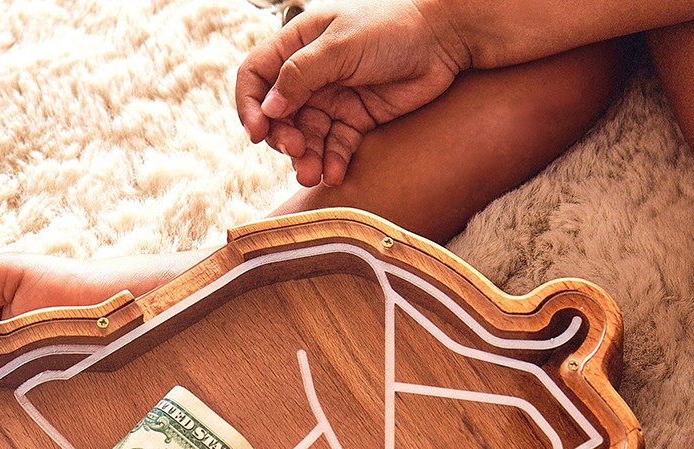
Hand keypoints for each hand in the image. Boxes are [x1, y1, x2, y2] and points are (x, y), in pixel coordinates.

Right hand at [236, 0, 470, 186]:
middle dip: (283, 138)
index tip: (258, 133)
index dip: (249, 106)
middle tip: (297, 151)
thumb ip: (301, 75)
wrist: (444, 39)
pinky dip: (332, 163)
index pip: (256, 76)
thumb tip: (268, 108)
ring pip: (306, 137)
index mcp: (298, 44)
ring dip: (305, 159)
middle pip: (278, 115)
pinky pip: (335, 148)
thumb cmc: (391, 27)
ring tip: (312, 176)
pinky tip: (334, 174)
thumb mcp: (340, 46)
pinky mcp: (356, 120)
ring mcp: (333, 99)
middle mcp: (311, 74)